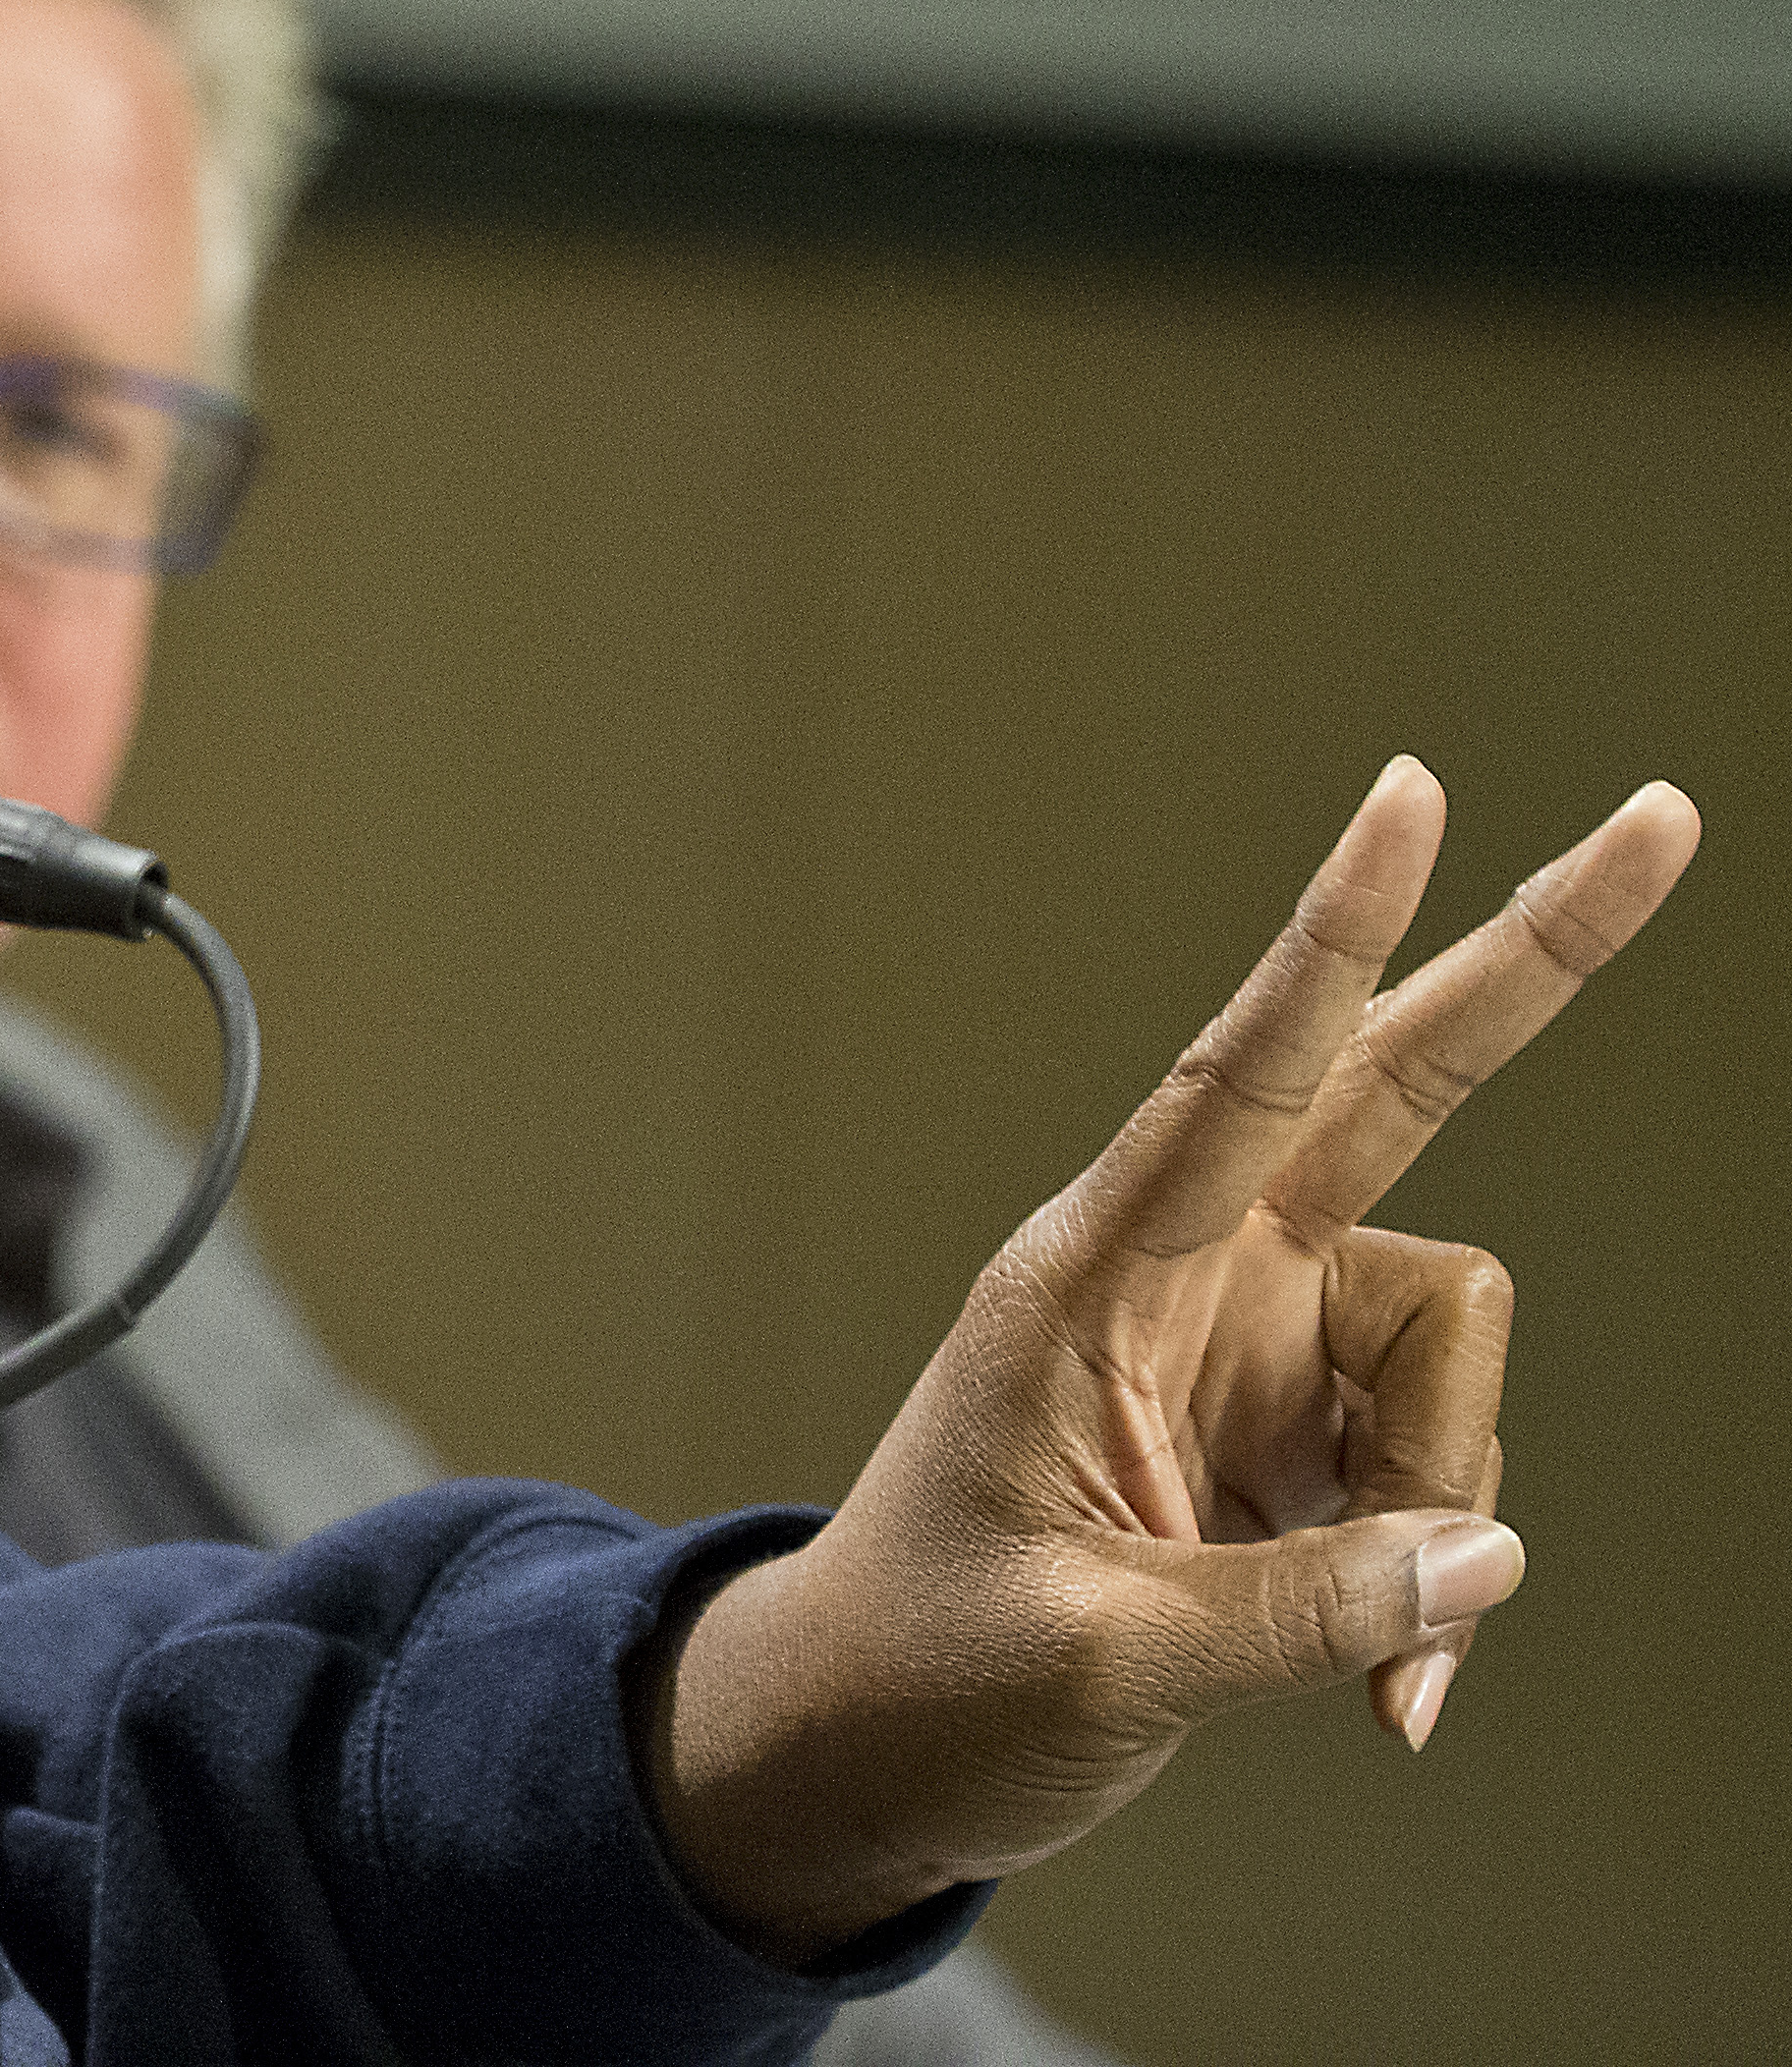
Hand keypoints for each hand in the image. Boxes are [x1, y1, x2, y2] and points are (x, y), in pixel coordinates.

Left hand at [649, 758, 1701, 1957]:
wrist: (873, 1748)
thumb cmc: (932, 1674)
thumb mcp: (1100, 1657)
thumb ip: (1297, 1608)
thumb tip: (1481, 1558)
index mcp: (1094, 1275)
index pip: (1243, 1075)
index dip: (1335, 937)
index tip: (1409, 793)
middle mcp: (1194, 1275)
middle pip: (1397, 1086)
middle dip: (1533, 963)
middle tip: (1666, 819)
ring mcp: (1260, 1347)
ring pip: (1458, 1354)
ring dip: (1448, 1500)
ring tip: (1365, 1661)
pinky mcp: (1306, 1435)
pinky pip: (1447, 1475)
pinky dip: (1439, 1587)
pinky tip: (1381, 1697)